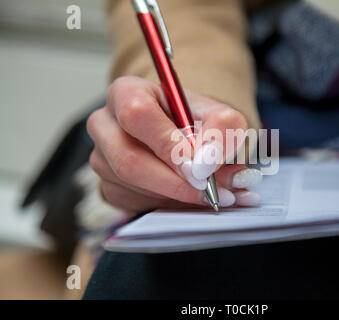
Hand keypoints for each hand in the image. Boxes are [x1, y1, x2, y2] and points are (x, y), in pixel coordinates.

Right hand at [87, 76, 261, 212]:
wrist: (187, 137)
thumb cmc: (197, 121)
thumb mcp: (220, 116)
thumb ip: (222, 129)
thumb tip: (206, 163)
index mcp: (126, 92)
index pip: (137, 114)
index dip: (168, 145)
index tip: (199, 167)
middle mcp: (105, 124)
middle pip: (128, 160)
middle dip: (175, 182)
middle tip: (210, 191)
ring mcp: (101, 157)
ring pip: (133, 186)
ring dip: (176, 195)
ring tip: (211, 193)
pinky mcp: (108, 186)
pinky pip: (135, 203)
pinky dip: (169, 204)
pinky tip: (189, 196)